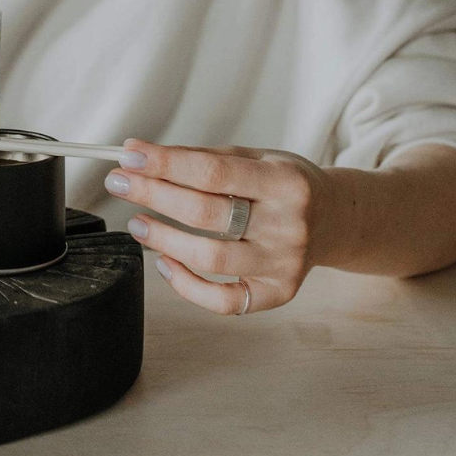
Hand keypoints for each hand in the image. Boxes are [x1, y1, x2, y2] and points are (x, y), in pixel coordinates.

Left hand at [104, 139, 338, 314]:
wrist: (337, 219)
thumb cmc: (286, 184)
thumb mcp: (256, 157)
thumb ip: (202, 157)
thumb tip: (140, 154)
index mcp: (284, 181)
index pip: (213, 172)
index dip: (165, 164)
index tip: (129, 156)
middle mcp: (288, 224)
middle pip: (206, 213)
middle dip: (153, 195)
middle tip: (119, 182)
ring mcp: (285, 262)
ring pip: (210, 257)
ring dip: (163, 239)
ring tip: (136, 222)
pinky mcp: (278, 292)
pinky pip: (225, 301)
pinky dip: (187, 286)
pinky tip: (165, 264)